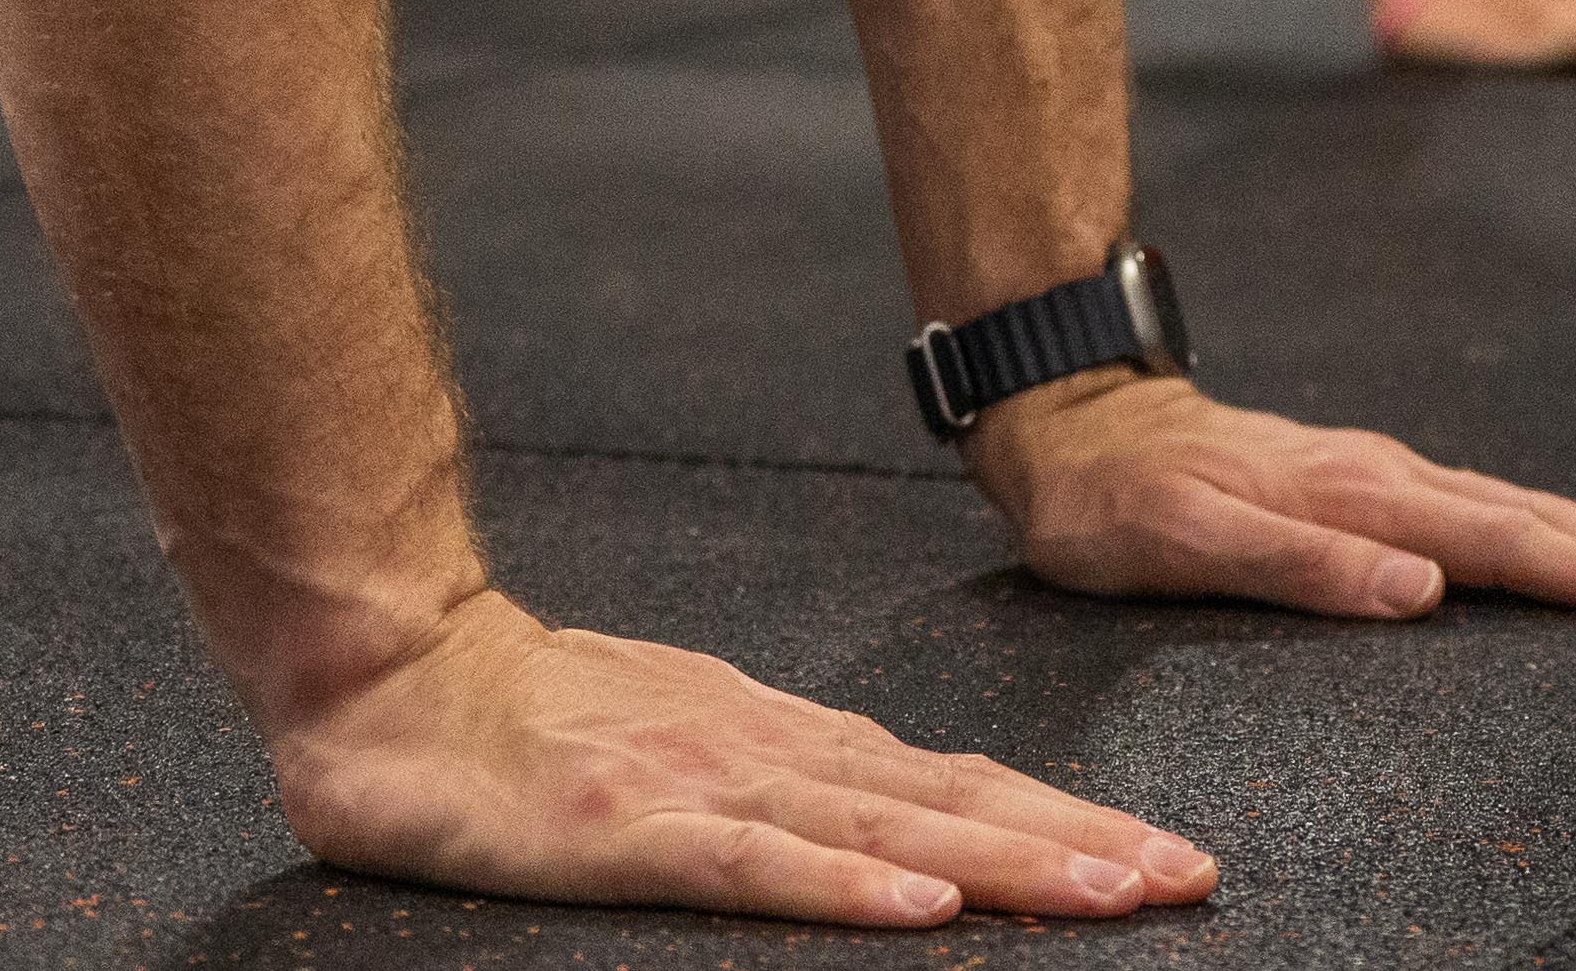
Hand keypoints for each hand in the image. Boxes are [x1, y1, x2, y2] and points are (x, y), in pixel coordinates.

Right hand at [265, 587, 1212, 925]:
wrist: (388, 666)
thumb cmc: (529, 720)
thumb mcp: (684, 744)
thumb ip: (783, 787)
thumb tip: (895, 834)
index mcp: (788, 741)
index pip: (956, 785)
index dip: (1066, 820)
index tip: (1166, 854)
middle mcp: (770, 753)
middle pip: (952, 803)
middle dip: (1080, 845)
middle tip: (1187, 878)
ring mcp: (703, 786)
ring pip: (886, 828)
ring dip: (1007, 862)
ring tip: (1109, 892)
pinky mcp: (627, 831)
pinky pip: (755, 865)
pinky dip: (846, 887)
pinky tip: (923, 909)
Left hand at [970, 368, 1575, 621]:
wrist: (1073, 416)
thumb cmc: (1116, 502)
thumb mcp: (1185, 545)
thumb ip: (1303, 566)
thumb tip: (1422, 591)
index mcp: (1361, 499)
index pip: (1505, 544)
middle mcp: (1387, 478)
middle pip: (1538, 521)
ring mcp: (1381, 473)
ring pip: (1519, 508)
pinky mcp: (1367, 479)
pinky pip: (1483, 507)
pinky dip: (1549, 528)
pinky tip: (1570, 546)